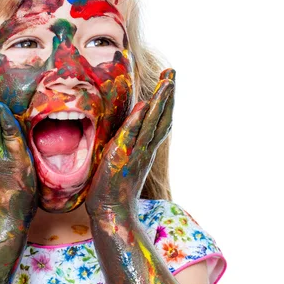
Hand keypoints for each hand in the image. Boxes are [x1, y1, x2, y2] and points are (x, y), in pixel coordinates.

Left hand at [85, 69, 174, 217]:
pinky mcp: (121, 158)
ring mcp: (136, 153)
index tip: (169, 81)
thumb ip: (131, 143)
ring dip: (160, 102)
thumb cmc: (113, 187)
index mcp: (146, 150)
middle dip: (168, 95)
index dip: (166, 101)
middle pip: (162, 118)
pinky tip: (143, 105)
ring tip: (167, 81)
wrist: (111, 212)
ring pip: (152, 124)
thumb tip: (133, 125)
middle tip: (171, 72)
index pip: (160, 121)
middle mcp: (146, 149)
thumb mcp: (125, 161)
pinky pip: (131, 137)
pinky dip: (138, 121)